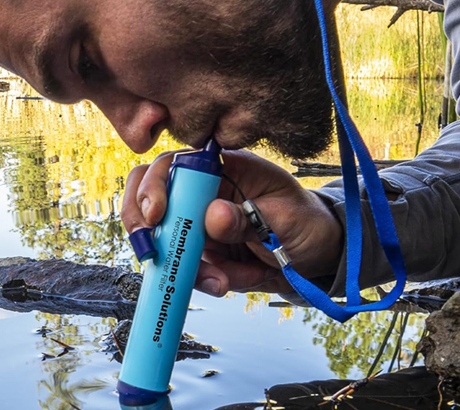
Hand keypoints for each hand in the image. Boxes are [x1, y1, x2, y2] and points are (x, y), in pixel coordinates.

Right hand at [120, 149, 343, 295]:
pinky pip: (185, 268)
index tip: (156, 215)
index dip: (155, 185)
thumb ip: (249, 217)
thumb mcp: (285, 219)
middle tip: (153, 253)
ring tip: (225, 280)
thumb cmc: (305, 223)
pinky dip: (205, 280)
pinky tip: (235, 280)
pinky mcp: (200, 251)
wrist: (315, 254)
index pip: (174, 164)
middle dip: (145, 227)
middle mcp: (203, 192)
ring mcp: (198, 223)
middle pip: (149, 197)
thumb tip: (212, 215)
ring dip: (188, 267)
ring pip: (165, 241)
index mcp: (224, 169)